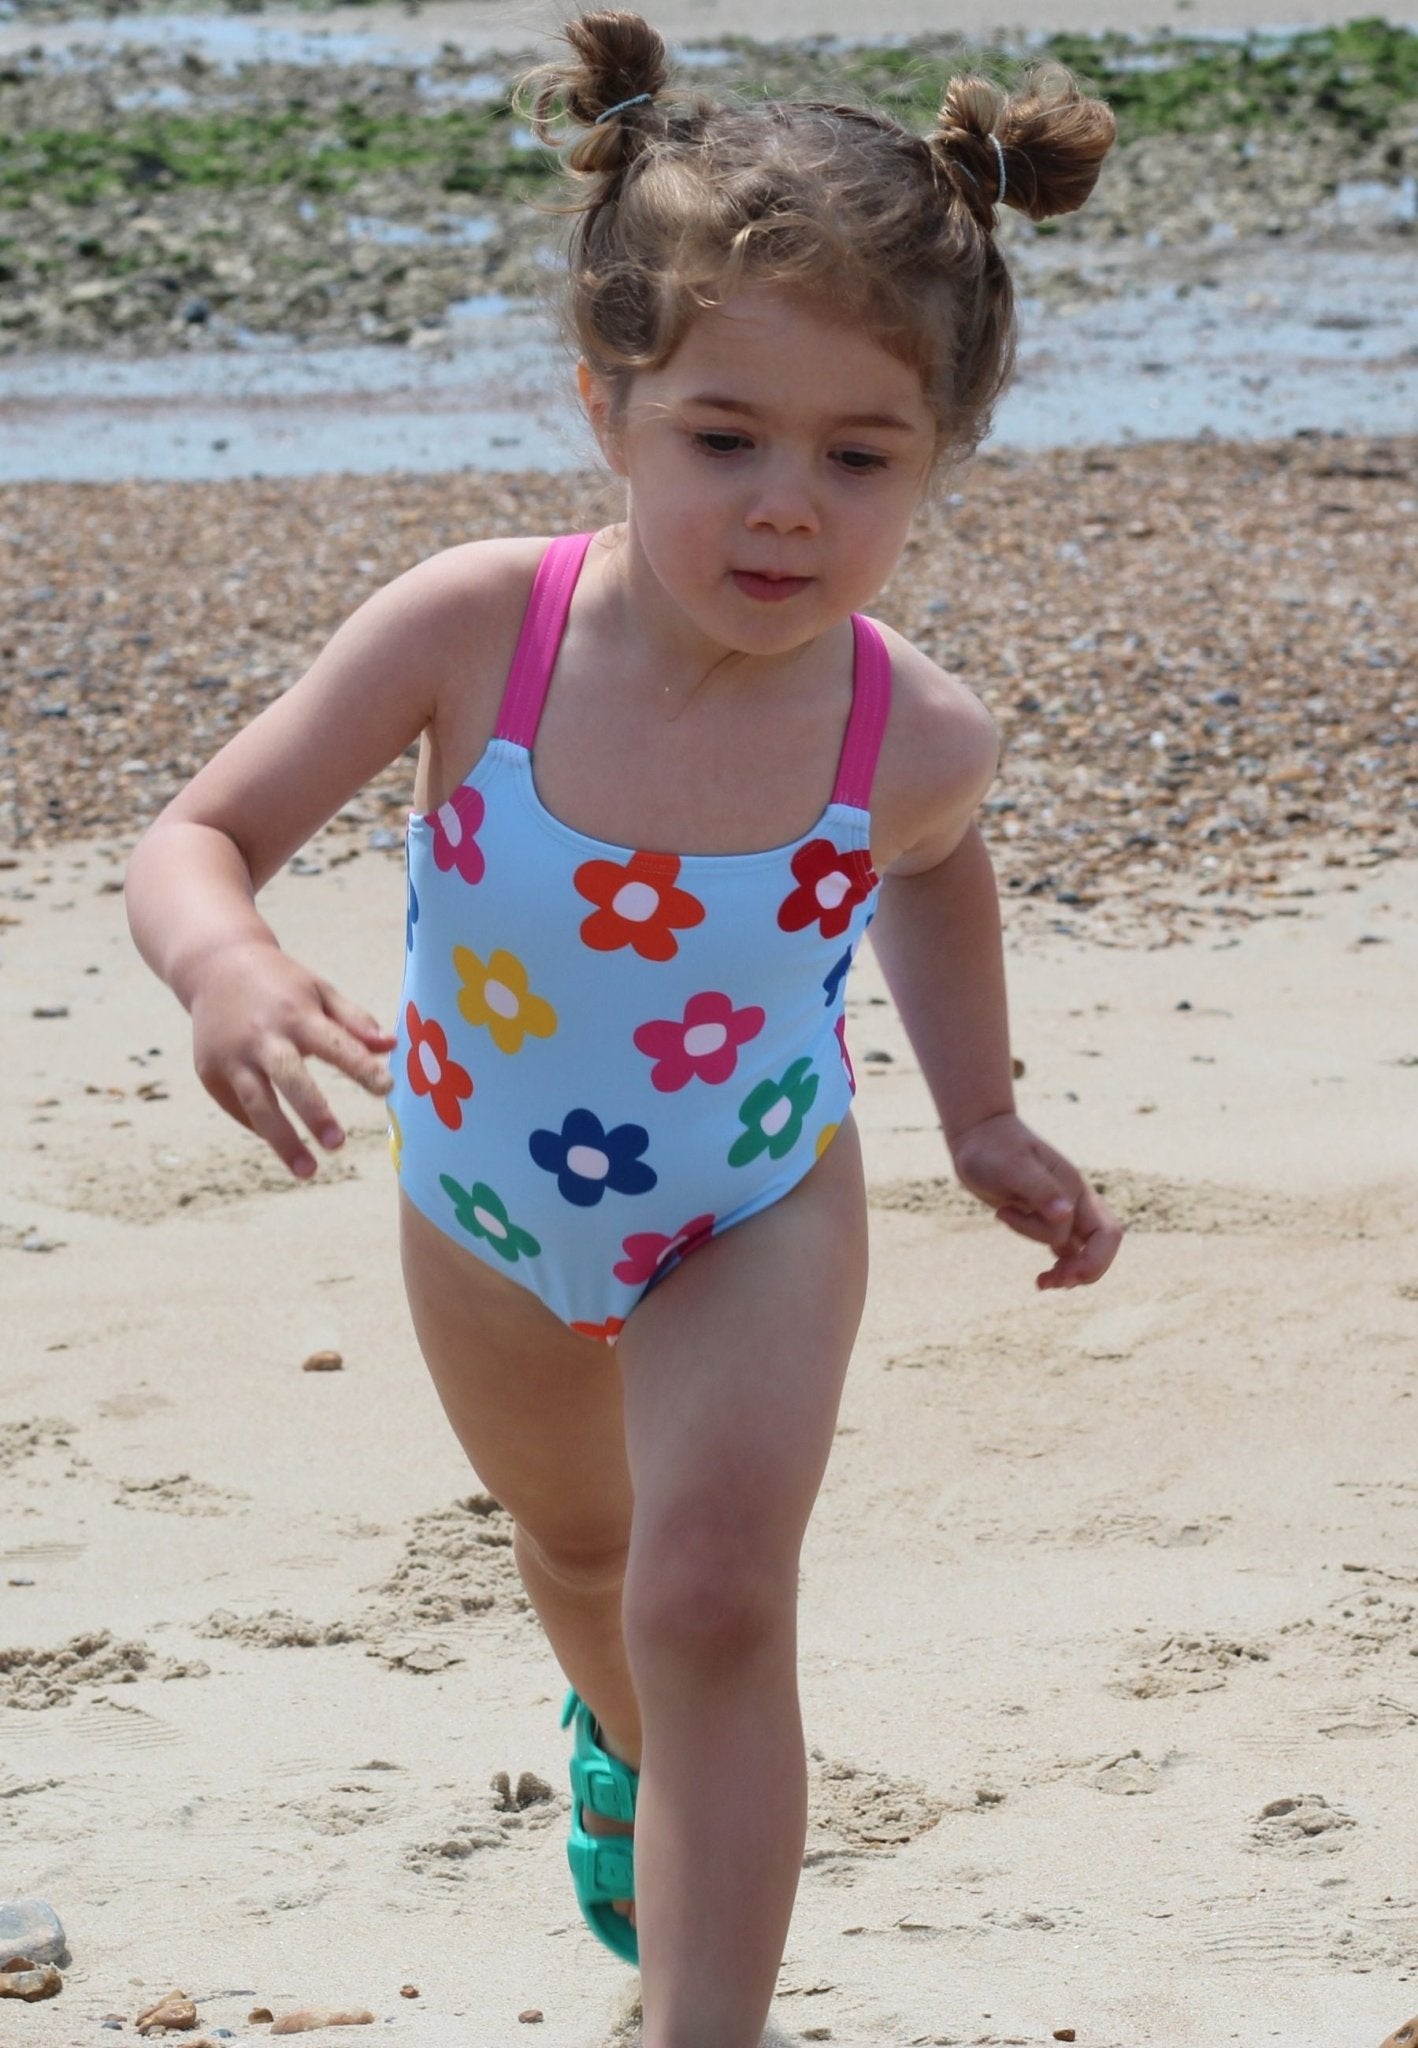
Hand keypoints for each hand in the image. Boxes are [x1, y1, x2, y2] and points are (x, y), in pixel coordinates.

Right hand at [188, 940, 395, 1178]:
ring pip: (257, 1105)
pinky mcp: (209, 1072)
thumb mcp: (319, 990)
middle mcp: (262, 1036)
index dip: (360, 1067)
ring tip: (309, 1170)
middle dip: (313, 1112)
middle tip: (339, 1144)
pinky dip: (262, 1127)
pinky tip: (282, 1142)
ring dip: (282, 1141)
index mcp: (296, 1014)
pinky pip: (240, 1107)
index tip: (386, 1089)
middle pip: (289, 1078)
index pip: (334, 1044)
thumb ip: (355, 1021)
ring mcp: (232, 1056)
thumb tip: (391, 1047)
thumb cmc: (281, 985)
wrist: (214, 967)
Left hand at [949, 1111, 1121, 1289]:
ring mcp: (1060, 1210)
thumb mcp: (1012, 1166)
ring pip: (1081, 1250)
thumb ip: (1040, 1190)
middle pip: (1103, 1244)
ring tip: (1041, 1282)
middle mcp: (1073, 1200)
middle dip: (1087, 1269)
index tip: (1064, 1272)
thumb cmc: (992, 1148)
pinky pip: (1062, 1247)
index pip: (1106, 1232)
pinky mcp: (1042, 1217)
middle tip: (1054, 1282)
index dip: (1095, 1259)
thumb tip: (1066, 1215)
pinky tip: (1040, 1276)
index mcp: (1074, 1187)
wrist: (975, 1137)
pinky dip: (1056, 1266)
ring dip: (1068, 1272)